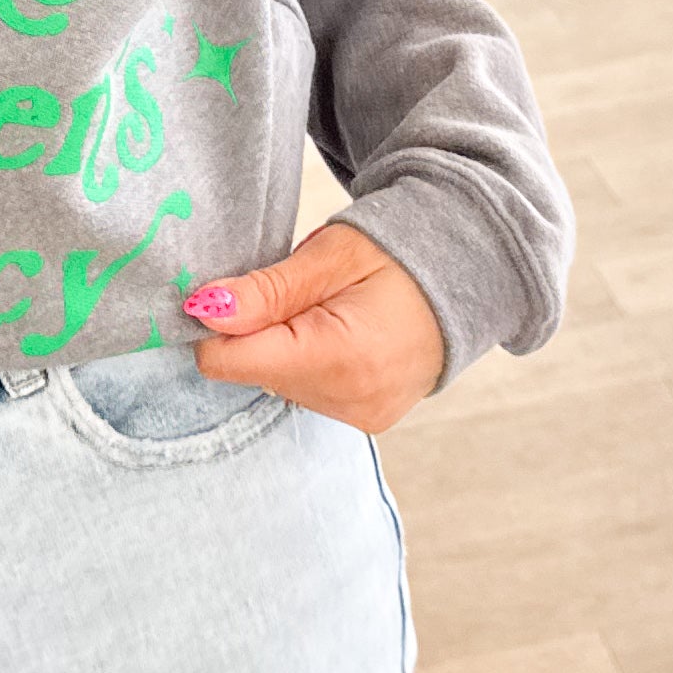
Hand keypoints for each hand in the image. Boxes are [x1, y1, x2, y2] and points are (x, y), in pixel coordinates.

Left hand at [183, 221, 447, 427]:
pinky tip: (343, 333)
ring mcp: (362, 416)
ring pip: (277, 383)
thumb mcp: (330, 256)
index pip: (229, 360)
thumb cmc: (399, 252)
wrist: (468, 274)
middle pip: (253, 372)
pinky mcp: (368, 419)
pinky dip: (310, 362)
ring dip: (285, 346)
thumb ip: (265, 290)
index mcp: (339, 357)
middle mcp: (350, 400)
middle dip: (260, 330)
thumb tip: (203, 310)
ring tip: (330, 310)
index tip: (239, 291)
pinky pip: (308, 392)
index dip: (218, 323)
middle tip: (304, 292)